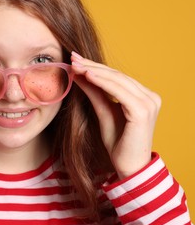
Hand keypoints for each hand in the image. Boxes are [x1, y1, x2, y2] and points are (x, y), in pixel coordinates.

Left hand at [70, 52, 160, 178]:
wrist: (128, 166)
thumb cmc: (118, 142)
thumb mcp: (103, 112)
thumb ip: (94, 92)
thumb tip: (79, 74)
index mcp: (144, 96)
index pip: (117, 77)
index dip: (95, 67)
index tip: (76, 60)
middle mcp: (150, 97)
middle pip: (117, 76)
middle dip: (93, 66)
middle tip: (73, 58)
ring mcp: (149, 103)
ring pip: (117, 81)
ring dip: (95, 71)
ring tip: (76, 65)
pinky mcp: (142, 111)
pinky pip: (119, 92)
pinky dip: (103, 82)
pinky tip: (88, 75)